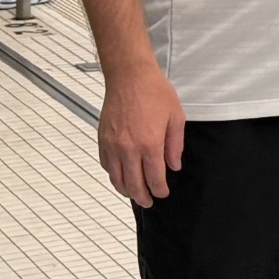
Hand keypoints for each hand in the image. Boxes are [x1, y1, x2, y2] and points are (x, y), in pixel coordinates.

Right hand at [98, 63, 184, 207]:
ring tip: (134, 194)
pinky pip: (106, 165)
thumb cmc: (155, 93)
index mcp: (149, 144)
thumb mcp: (176, 117)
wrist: (130, 77)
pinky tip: (121, 176)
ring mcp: (112, 145)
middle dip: (142, 196)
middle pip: (133, 184)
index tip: (163, 194)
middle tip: (149, 201)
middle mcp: (128, 149)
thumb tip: (174, 166)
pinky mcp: (102, 140)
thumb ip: (175, 146)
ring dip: (125, 190)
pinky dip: (113, 175)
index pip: (154, 177)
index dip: (159, 190)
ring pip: (117, 178)